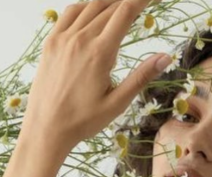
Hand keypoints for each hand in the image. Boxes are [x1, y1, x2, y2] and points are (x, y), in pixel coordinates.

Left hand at [20, 0, 169, 151]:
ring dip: (109, 2)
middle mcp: (80, 40)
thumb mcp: (117, 103)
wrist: (45, 129)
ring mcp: (62, 39)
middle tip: (142, 4)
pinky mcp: (50, 43)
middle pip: (110, 7)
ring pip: (90, 6)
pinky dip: (85, 6)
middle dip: (128, 2)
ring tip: (122, 5)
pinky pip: (69, 13)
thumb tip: (166, 57)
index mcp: (100, 53)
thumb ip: (141, 77)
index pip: (126, 12)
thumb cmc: (82, 121)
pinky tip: (93, 10)